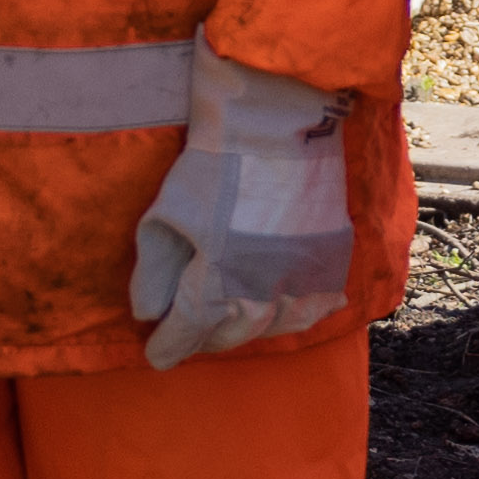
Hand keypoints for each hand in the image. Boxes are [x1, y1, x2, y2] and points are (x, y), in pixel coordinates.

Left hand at [126, 52, 361, 362]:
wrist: (281, 124)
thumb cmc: (215, 165)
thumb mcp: (167, 214)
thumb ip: (153, 272)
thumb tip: (147, 314)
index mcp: (216, 283)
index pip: (186, 333)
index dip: (167, 346)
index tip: (156, 353)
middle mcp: (263, 293)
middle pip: (228, 335)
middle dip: (204, 338)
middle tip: (189, 334)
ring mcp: (302, 280)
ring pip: (270, 328)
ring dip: (244, 332)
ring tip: (227, 325)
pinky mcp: (331, 263)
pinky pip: (312, 310)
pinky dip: (291, 318)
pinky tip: (275, 313)